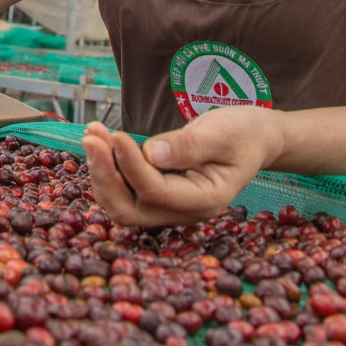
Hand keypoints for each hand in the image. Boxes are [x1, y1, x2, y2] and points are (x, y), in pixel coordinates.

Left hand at [82, 107, 285, 227]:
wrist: (254, 139)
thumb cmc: (243, 134)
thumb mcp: (222, 133)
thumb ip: (188, 146)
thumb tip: (151, 153)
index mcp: (206, 200)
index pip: (157, 191)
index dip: (131, 165)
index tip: (114, 135)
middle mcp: (184, 211)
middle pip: (130, 210)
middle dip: (106, 176)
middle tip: (91, 138)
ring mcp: (169, 207)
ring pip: (121, 205)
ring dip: (101, 172)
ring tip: (92, 135)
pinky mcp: (157, 195)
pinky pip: (123, 192)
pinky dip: (107, 170)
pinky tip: (100, 141)